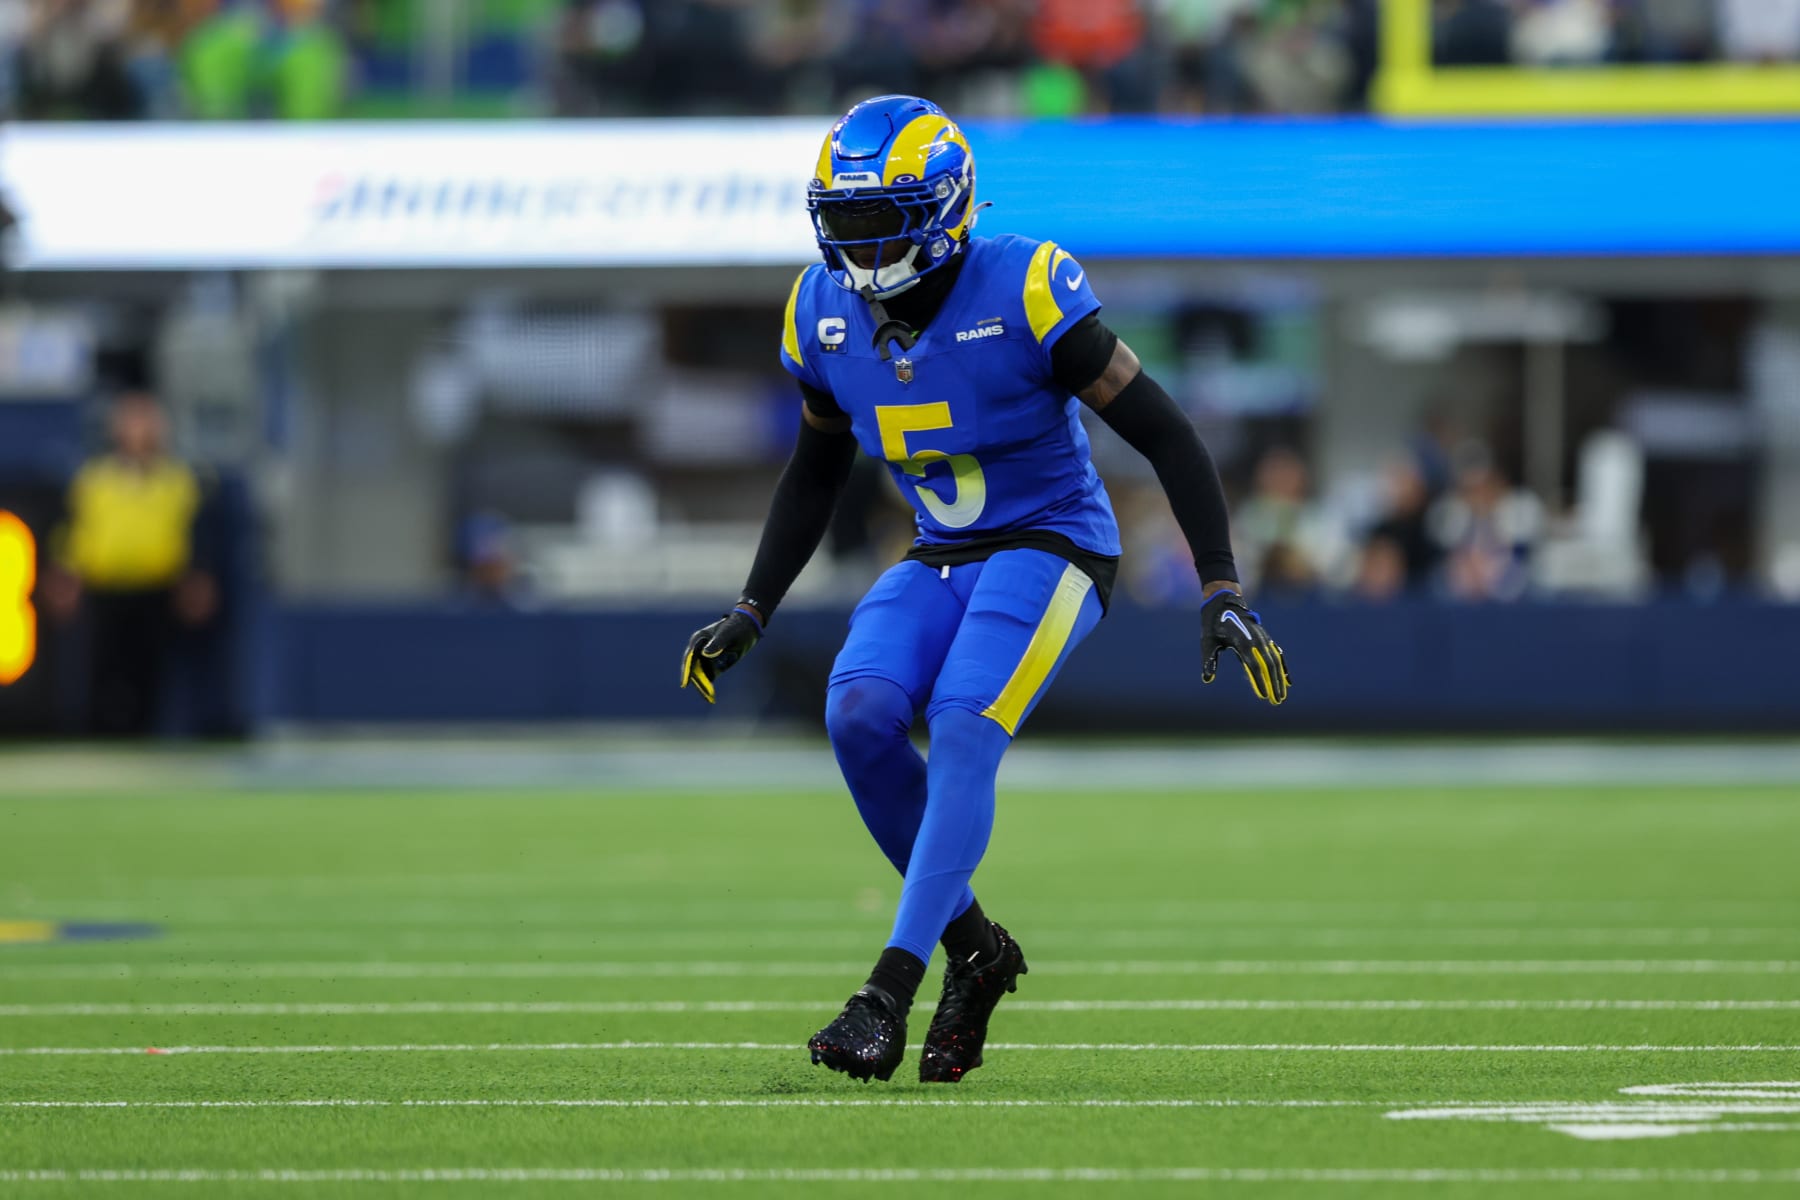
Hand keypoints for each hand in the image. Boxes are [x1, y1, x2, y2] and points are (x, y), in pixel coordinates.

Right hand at [680, 606, 762, 703]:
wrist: (748, 626)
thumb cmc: (737, 627)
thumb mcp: (728, 634)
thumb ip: (717, 643)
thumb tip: (705, 654)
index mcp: (699, 639)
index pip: (690, 657)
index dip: (687, 671)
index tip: (685, 683)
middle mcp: (700, 649)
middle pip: (693, 668)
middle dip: (697, 681)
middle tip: (703, 693)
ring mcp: (707, 657)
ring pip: (701, 674)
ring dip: (703, 685)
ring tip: (709, 698)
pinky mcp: (715, 663)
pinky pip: (709, 676)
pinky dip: (709, 685)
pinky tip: (711, 696)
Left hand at [1200, 589, 1289, 705]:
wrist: (1224, 604)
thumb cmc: (1213, 625)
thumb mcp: (1207, 641)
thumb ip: (1209, 660)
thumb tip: (1207, 678)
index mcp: (1242, 641)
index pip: (1254, 665)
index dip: (1260, 682)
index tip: (1264, 696)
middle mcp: (1256, 640)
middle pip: (1269, 665)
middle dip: (1274, 684)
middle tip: (1276, 702)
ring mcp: (1263, 638)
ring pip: (1275, 661)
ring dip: (1280, 679)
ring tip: (1282, 696)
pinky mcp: (1265, 639)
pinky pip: (1277, 655)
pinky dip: (1283, 668)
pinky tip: (1287, 681)